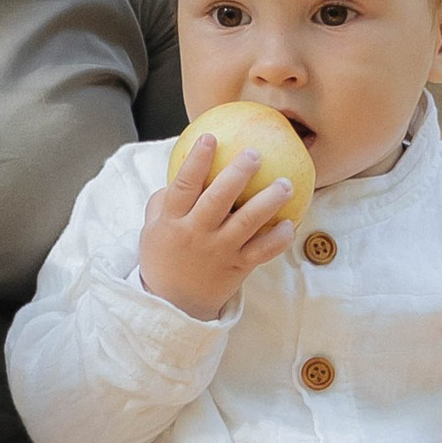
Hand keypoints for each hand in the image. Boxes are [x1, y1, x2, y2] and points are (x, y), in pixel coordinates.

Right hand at [137, 131, 300, 321]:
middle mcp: (196, 234)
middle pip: (218, 199)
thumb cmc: (163, 258)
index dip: (196, 160)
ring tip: (286, 184)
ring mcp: (218, 252)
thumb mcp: (152, 229)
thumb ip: (165, 200)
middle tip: (255, 153)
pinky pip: (261, 252)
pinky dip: (277, 239)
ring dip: (268, 202)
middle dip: (238, 174)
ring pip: (246, 223)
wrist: (172, 304)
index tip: (210, 138)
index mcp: (172, 221)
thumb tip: (184, 169)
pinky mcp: (237, 268)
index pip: (184, 185)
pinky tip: (289, 224)